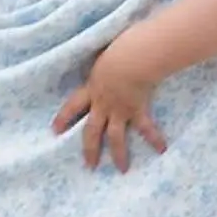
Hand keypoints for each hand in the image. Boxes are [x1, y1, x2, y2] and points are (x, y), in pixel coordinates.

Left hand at [51, 34, 168, 172]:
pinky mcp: (137, 110)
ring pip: (115, 137)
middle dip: (89, 148)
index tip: (54, 130)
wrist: (131, 58)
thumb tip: (106, 51)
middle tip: (89, 165)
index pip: (72, 105)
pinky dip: (154, 138)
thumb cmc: (118, 47)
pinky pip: (146, 127)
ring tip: (122, 169)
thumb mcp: (104, 51)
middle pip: (91, 131)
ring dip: (118, 154)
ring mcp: (120, 109)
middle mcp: (103, 103)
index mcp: (92, 87)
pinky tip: (162, 149)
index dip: (63, 118)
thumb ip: (103, 57)